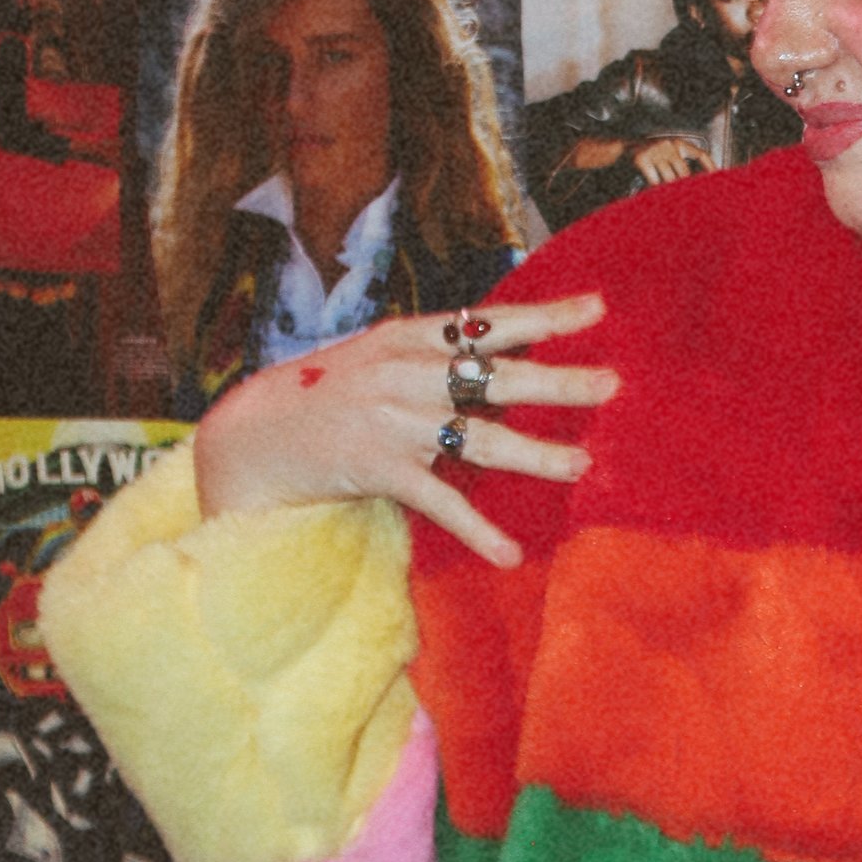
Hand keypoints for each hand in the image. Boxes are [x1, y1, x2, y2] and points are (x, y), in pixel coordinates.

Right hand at [190, 293, 621, 569]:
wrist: (250, 434)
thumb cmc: (326, 395)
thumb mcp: (379, 358)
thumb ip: (435, 358)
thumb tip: (506, 361)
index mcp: (408, 338)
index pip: (487, 322)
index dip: (544, 316)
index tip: (597, 309)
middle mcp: (404, 373)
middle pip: (496, 376)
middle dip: (557, 380)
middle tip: (611, 385)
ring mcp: (391, 421)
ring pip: (478, 438)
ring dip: (535, 454)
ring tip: (581, 465)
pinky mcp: (376, 468)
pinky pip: (439, 502)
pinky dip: (477, 529)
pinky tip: (509, 552)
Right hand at [628, 136, 711, 187]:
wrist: (622, 150)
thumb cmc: (648, 155)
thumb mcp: (667, 154)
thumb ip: (680, 164)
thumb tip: (694, 183)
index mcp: (677, 143)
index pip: (700, 154)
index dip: (710, 167)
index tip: (717, 178)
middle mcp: (668, 145)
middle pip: (684, 173)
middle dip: (683, 187)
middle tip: (682, 196)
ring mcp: (656, 151)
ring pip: (669, 180)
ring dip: (666, 188)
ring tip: (661, 189)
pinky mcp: (642, 159)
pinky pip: (654, 181)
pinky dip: (654, 188)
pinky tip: (651, 187)